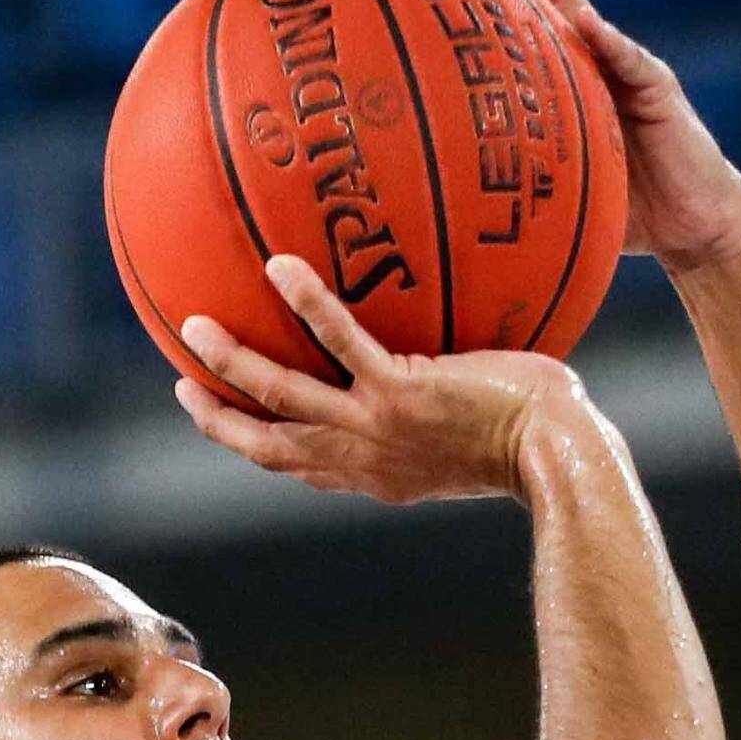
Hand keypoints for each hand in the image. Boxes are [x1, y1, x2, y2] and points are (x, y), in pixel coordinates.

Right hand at [176, 256, 599, 505]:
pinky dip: (307, 304)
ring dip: (231, 363)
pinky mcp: (400, 391)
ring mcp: (376, 426)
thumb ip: (445, 416)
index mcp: (376, 475)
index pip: (301, 466)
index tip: (227, 420)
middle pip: (267, 445)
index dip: (257, 444)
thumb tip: (452, 372)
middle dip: (218, 419)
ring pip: (280, 396)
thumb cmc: (539, 443)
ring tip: (193, 325)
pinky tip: (280, 264)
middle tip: (183, 384)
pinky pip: (340, 341)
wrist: (557, 457)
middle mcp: (364, 459)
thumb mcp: (476, 441)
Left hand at [412, 0, 740, 275]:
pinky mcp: (658, 88)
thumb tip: (435, 206)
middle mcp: (583, 54)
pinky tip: (586, 21)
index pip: (500, 19)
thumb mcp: (552, 192)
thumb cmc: (621, 211)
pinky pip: (630, 62)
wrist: (694, 227)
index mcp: (555, 74)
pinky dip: (609, 42)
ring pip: (569, 6)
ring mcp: (621, 63)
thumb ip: (508, 182)